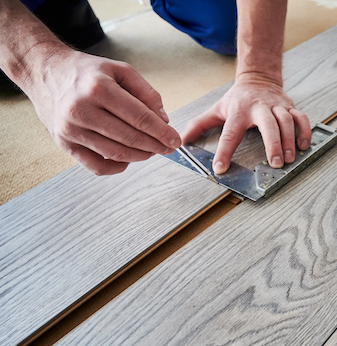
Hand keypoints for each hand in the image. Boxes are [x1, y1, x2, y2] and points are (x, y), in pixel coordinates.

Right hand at [24, 47, 180, 174]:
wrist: (45, 72)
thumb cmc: (85, 72)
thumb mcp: (120, 70)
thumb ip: (146, 93)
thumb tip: (163, 120)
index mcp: (98, 88)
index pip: (139, 117)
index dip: (162, 132)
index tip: (175, 139)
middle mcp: (81, 109)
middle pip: (130, 138)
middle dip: (155, 146)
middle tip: (168, 147)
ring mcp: (70, 129)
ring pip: (116, 154)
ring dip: (140, 156)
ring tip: (152, 151)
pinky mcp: (64, 143)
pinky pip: (95, 166)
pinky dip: (116, 168)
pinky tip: (128, 160)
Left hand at [181, 75, 310, 173]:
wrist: (258, 78)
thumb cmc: (236, 99)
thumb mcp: (216, 109)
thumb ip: (200, 125)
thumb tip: (182, 140)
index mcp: (238, 111)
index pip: (230, 133)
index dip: (224, 152)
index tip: (221, 168)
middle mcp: (259, 108)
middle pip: (268, 124)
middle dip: (273, 144)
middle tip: (275, 164)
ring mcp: (276, 106)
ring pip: (287, 122)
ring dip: (289, 141)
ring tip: (289, 159)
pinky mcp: (289, 106)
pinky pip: (301, 118)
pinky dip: (304, 132)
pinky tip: (303, 146)